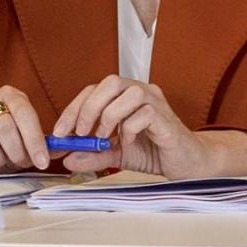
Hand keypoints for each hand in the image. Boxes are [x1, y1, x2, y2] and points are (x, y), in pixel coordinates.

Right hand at [0, 86, 50, 170]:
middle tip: (20, 163)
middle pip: (6, 129)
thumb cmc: (0, 136)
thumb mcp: (23, 133)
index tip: (42, 161)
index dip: (35, 140)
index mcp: (11, 95)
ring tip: (2, 161)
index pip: (26, 114)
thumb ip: (43, 141)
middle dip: (17, 153)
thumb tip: (65, 148)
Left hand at [53, 75, 218, 177]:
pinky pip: (145, 114)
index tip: (60, 132)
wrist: (186, 163)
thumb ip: (93, 155)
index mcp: (126, 97)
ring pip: (129, 93)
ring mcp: (156, 103)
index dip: (74, 108)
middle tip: (82, 133)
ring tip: (106, 138)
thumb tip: (68, 158)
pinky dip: (130, 129)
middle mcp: (142, 93)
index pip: (95, 89)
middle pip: (111, 82)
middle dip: (89, 108)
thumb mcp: (115, 156)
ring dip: (110, 116)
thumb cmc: (155, 152)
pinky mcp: (167, 119)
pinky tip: (129, 142)